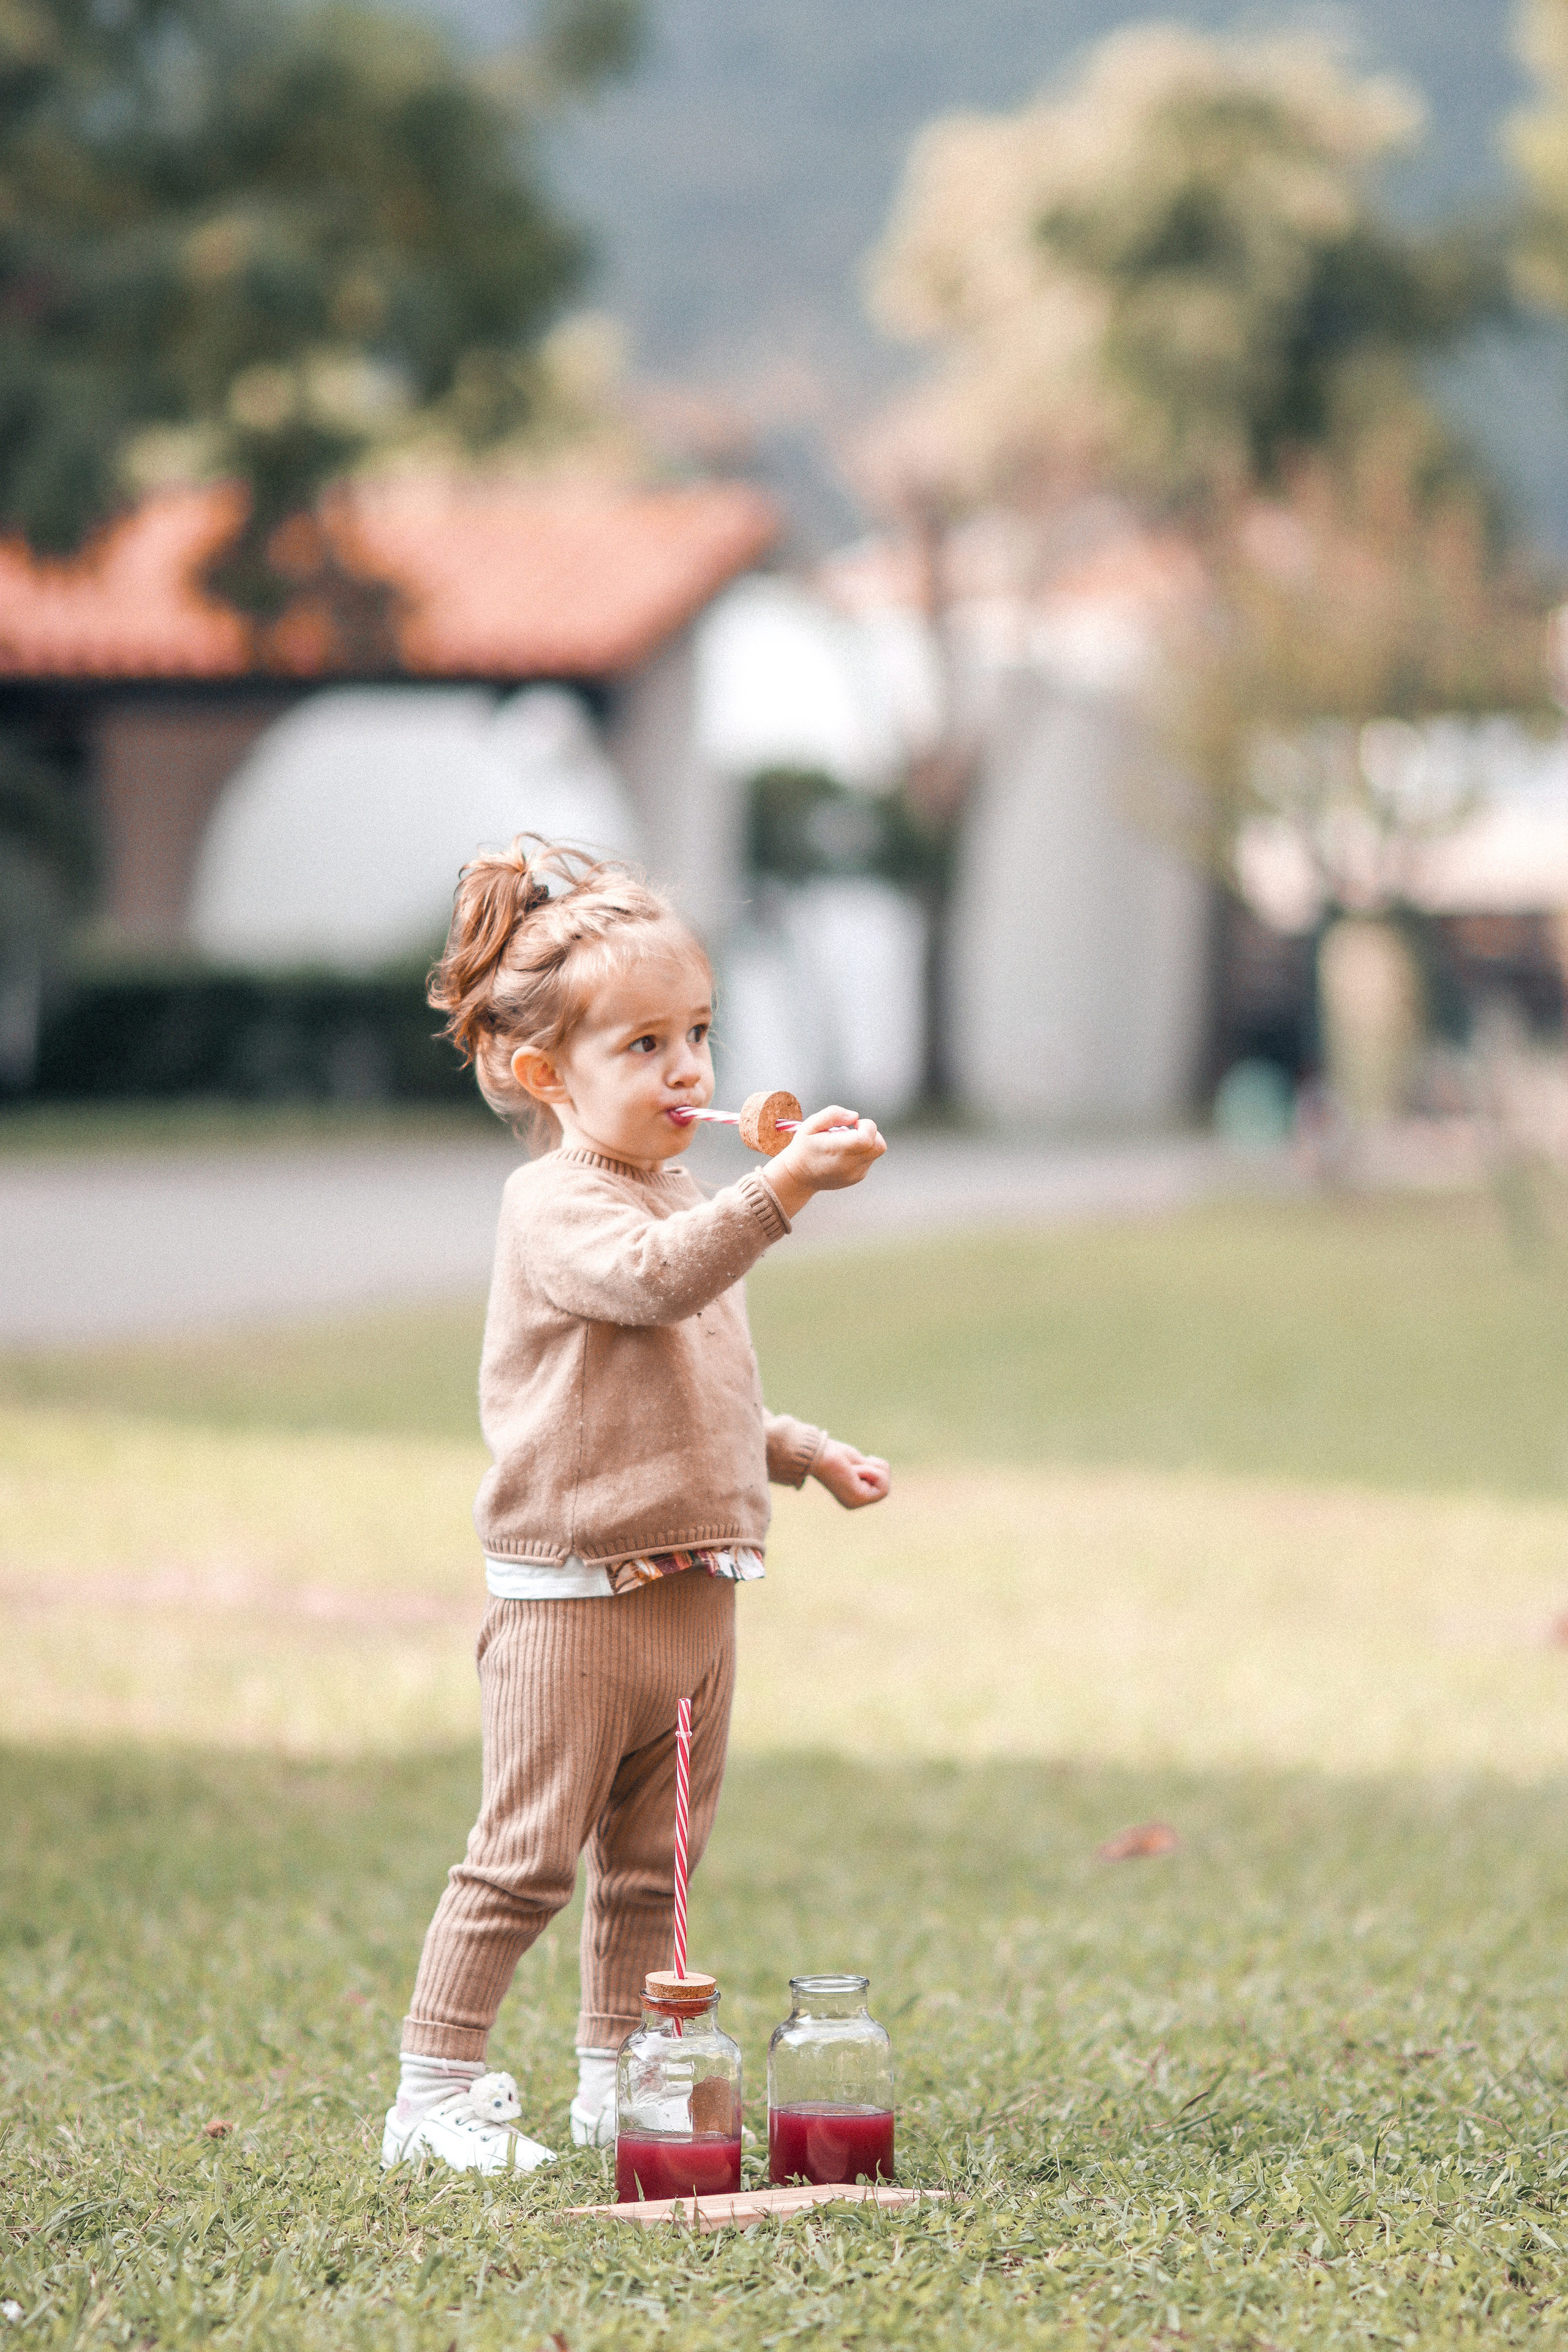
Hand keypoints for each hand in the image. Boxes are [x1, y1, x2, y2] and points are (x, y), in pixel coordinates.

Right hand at [763, 1106, 885, 1221]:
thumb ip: (833, 1114)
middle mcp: (849, 1165)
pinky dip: (862, 1152)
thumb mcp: (810, 1125)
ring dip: (866, 1142)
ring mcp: (856, 1174)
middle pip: (879, 1146)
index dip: (866, 1125)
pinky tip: (845, 1153)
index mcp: (837, 1150)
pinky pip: (869, 1159)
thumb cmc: (803, 1149)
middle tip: (853, 1132)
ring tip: (846, 1143)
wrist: (798, 1177)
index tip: (853, 1125)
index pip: (867, 1137)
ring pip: (876, 1152)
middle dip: (871, 1133)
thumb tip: (854, 1116)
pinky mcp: (858, 1177)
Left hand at [810, 1438, 889, 1509]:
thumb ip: (869, 1470)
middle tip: (859, 1463)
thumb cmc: (834, 1453)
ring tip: (853, 1467)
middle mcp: (853, 1502)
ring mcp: (856, 1503)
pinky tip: (854, 1470)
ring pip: (885, 1487)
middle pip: (885, 1487)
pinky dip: (871, 1471)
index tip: (863, 1460)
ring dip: (872, 1469)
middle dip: (878, 1468)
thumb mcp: (858, 1462)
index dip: (877, 1468)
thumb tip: (883, 1470)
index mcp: (851, 1494)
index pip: (880, 1485)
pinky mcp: (859, 1499)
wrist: (817, 1454)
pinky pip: (881, 1486)